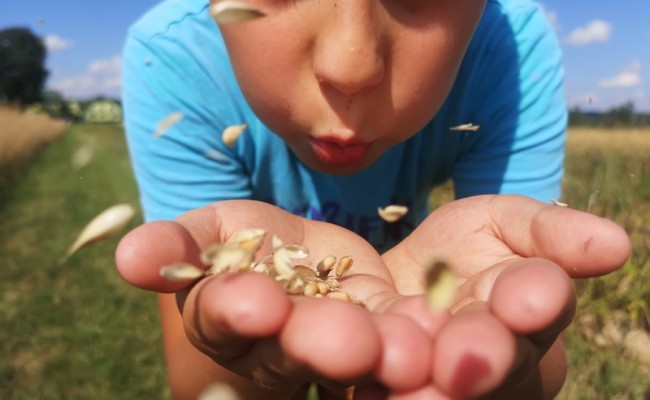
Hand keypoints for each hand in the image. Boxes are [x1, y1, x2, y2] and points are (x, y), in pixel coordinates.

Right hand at [115, 200, 441, 398]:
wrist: (296, 254)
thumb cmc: (241, 242)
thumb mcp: (209, 232)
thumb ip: (176, 246)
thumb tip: (126, 257)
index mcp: (225, 314)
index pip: (222, 314)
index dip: (234, 308)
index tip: (249, 302)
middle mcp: (277, 342)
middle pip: (291, 345)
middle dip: (312, 341)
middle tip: (341, 341)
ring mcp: (333, 340)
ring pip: (351, 349)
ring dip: (375, 351)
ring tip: (402, 353)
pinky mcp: (382, 326)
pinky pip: (398, 334)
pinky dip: (415, 338)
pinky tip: (434, 337)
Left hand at [375, 194, 630, 398]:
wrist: (398, 284)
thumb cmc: (458, 250)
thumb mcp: (500, 223)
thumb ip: (549, 231)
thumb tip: (616, 243)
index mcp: (525, 304)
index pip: (540, 301)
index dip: (535, 300)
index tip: (529, 301)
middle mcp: (501, 353)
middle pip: (502, 361)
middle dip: (484, 357)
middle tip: (461, 358)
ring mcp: (456, 377)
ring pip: (456, 392)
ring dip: (436, 393)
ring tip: (413, 390)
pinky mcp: (407, 389)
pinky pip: (399, 396)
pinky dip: (387, 397)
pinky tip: (369, 393)